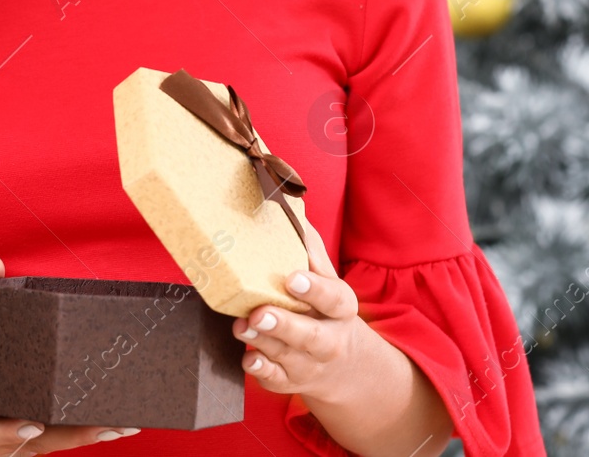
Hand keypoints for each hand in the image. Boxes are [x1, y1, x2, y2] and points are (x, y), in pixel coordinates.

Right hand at [0, 253, 142, 454]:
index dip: (8, 432)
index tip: (35, 426)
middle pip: (30, 443)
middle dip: (72, 436)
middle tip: (113, 425)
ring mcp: (2, 436)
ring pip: (44, 443)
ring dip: (81, 437)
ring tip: (121, 425)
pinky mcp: (16, 432)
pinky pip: (48, 437)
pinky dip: (74, 432)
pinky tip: (107, 423)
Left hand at [234, 220, 375, 403]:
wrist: (347, 365)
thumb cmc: (326, 310)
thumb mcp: (328, 280)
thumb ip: (309, 249)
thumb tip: (288, 208)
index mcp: (341, 309)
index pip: (332, 298)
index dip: (313, 288)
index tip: (292, 278)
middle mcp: (329, 340)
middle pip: (309, 336)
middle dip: (283, 325)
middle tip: (259, 312)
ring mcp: (309, 364)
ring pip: (286, 355)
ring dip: (262, 342)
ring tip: (241, 326)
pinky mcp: (291, 381)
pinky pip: (275, 379)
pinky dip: (261, 370)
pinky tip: (249, 358)